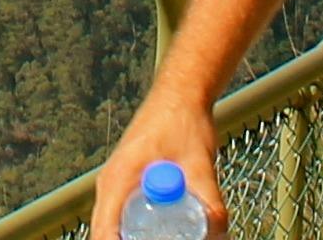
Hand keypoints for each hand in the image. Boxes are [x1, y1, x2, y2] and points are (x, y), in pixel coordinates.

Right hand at [84, 90, 219, 237]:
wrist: (180, 96)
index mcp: (118, 180)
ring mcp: (118, 187)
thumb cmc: (182, 121)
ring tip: (174, 232)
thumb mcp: (199, 164)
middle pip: (107, 233)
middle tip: (170, 238)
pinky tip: (170, 230)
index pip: (104, 230)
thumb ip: (209, 200)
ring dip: (138, 236)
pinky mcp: (129, 187)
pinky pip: (126, 218)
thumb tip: (218, 230)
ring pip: (116, 227)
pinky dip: (143, 230)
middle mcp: (111, 186)